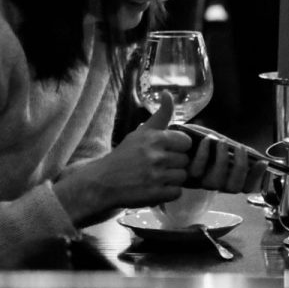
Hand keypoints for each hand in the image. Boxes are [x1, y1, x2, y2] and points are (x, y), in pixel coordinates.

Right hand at [53, 91, 193, 224]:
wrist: (103, 182)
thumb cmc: (124, 156)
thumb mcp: (140, 133)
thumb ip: (160, 116)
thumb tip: (168, 93)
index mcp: (154, 138)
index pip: (185, 141)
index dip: (179, 147)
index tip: (168, 151)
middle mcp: (156, 156)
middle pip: (185, 160)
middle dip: (175, 164)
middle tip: (159, 166)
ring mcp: (156, 176)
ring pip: (182, 177)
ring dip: (173, 179)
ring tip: (158, 178)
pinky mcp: (155, 194)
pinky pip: (176, 193)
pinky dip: (169, 193)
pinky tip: (157, 188)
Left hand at [182, 128, 271, 194]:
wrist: (186, 139)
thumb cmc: (211, 143)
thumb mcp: (229, 146)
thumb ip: (243, 153)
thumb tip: (259, 158)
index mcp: (231, 179)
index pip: (247, 187)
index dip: (256, 177)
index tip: (262, 160)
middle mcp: (218, 185)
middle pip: (234, 188)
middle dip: (240, 167)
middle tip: (239, 147)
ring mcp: (203, 183)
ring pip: (216, 182)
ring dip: (222, 160)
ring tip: (222, 141)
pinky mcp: (188, 176)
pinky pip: (197, 170)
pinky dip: (203, 153)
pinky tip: (207, 140)